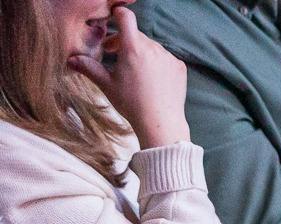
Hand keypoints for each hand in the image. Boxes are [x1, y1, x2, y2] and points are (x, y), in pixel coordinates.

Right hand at [67, 7, 189, 148]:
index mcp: (133, 48)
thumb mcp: (106, 84)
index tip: (112, 19)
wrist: (160, 122)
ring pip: (151, 46)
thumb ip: (89, 68)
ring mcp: (169, 57)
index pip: (126, 17)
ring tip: (132, 69)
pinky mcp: (179, 67)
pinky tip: (150, 77)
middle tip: (113, 54)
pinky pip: (165, 58)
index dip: (118, 15)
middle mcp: (153, 48)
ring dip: (140, 52)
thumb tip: (71, 59)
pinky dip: (157, 62)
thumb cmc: (131, 103)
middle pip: (136, 35)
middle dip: (123, 41)